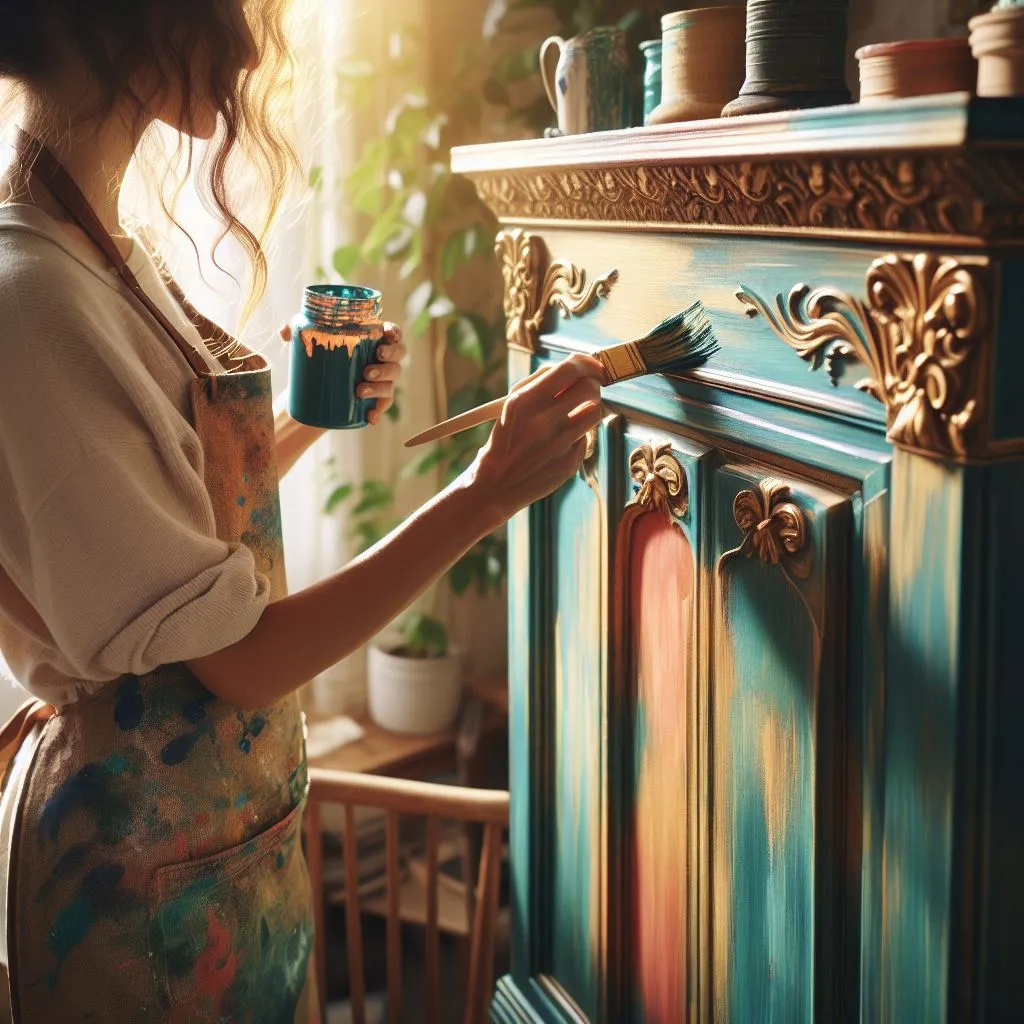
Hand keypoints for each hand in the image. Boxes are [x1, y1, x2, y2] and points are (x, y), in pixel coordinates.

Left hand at [279, 322, 406, 426]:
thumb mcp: (308, 343)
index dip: (394, 334)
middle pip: (398, 358)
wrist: (316, 390)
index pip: (392, 333)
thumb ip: (297, 333)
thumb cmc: (319, 358)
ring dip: (379, 387)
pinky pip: (382, 408)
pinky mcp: (376, 402)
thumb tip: (285, 331)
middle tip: (369, 368)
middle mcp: (382, 360)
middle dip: (388, 363)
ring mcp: (382, 382)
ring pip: (390, 384)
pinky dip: (377, 413)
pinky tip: (371, 416)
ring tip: (359, 390)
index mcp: (373, 340)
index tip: (386, 337)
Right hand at [469, 353, 605, 523]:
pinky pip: (586, 439)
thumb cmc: (507, 437)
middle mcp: (542, 422)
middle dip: (592, 385)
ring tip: (576, 415)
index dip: (588, 363)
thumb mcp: (512, 404)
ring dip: (590, 409)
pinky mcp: (568, 464)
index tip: (595, 366)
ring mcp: (557, 445)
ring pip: (595, 413)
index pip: (569, 370)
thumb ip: (541, 381)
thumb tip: (576, 365)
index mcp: (525, 402)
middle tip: (586, 391)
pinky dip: (578, 437)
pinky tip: (561, 444)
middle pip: (590, 389)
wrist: (496, 483)